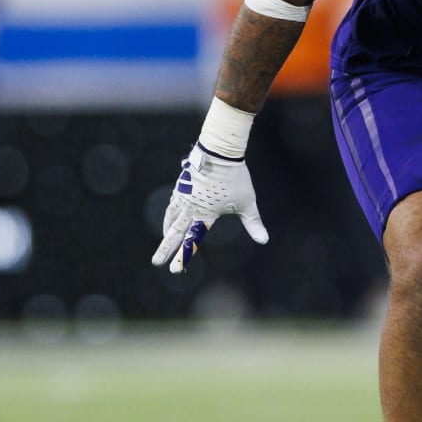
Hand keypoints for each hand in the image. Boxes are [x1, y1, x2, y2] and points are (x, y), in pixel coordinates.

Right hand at [151, 145, 268, 272]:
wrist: (220, 152)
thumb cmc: (236, 178)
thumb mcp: (247, 203)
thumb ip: (254, 223)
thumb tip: (265, 240)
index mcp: (205, 215)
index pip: (192, 240)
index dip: (182, 256)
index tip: (173, 269)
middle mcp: (190, 208)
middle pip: (174, 233)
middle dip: (165, 249)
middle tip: (156, 262)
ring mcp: (183, 196)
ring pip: (171, 217)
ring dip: (167, 230)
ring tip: (165, 237)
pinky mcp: (182, 185)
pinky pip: (173, 203)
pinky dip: (170, 213)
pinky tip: (172, 215)